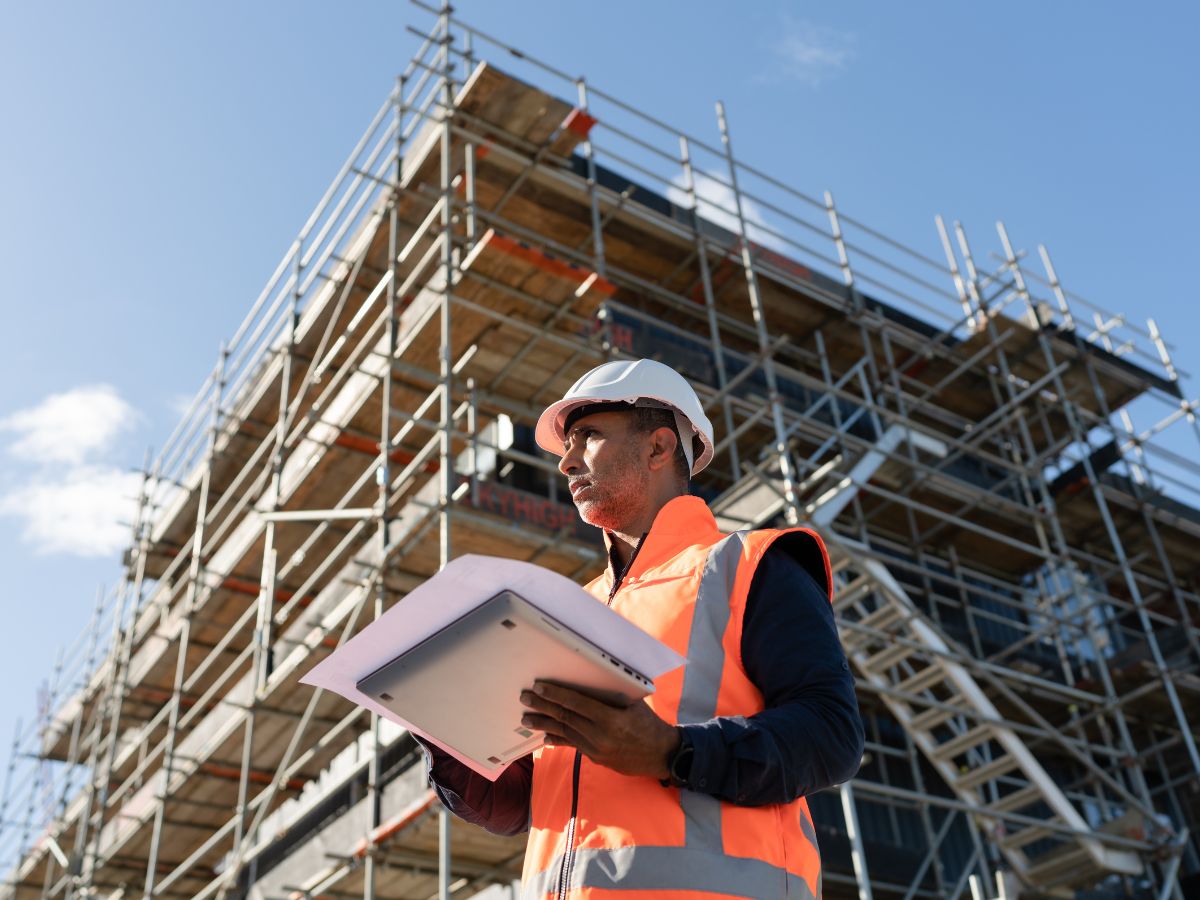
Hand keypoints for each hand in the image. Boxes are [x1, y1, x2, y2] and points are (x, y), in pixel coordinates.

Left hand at [520, 681, 680, 778]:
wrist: (662, 755)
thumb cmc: (649, 723)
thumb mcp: (634, 704)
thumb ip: (611, 697)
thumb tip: (588, 682)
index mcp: (610, 718)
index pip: (576, 704)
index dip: (556, 695)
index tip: (540, 688)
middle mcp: (600, 736)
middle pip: (565, 718)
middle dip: (543, 707)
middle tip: (525, 698)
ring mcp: (596, 750)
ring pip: (565, 733)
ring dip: (544, 725)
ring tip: (526, 718)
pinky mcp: (596, 758)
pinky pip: (573, 745)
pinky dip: (558, 739)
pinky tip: (545, 737)